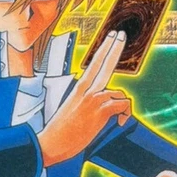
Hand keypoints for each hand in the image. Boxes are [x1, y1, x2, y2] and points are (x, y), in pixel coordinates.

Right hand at [37, 30, 130, 167]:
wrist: (51, 143)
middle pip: (104, 64)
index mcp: (79, 88)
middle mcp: (86, 90)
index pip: (94, 63)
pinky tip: (120, 122)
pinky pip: (122, 105)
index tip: (111, 37)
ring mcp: (93, 99)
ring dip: (122, 107)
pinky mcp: (100, 111)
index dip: (104, 49)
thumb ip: (88, 101)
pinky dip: (125, 114)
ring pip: (118, 93)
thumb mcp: (73, 109)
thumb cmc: (61, 131)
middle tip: (121, 34)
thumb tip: (105, 102)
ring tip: (118, 120)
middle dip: (114, 47)